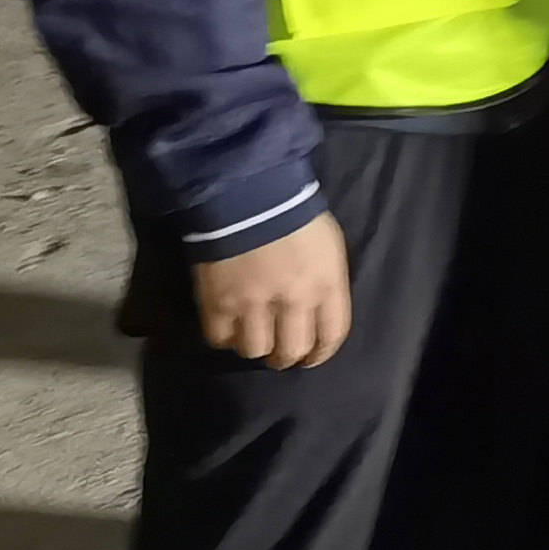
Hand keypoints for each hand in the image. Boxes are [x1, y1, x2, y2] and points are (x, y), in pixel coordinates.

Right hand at [193, 213, 351, 370]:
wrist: (248, 192)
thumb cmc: (295, 213)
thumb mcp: (328, 247)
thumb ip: (324, 282)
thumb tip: (315, 310)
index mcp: (326, 285)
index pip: (332, 336)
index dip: (321, 353)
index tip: (311, 356)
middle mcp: (293, 302)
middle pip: (292, 350)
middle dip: (288, 355)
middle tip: (280, 350)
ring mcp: (252, 305)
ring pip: (256, 350)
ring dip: (256, 345)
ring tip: (253, 334)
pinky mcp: (217, 303)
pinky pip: (220, 339)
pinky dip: (225, 336)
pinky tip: (228, 325)